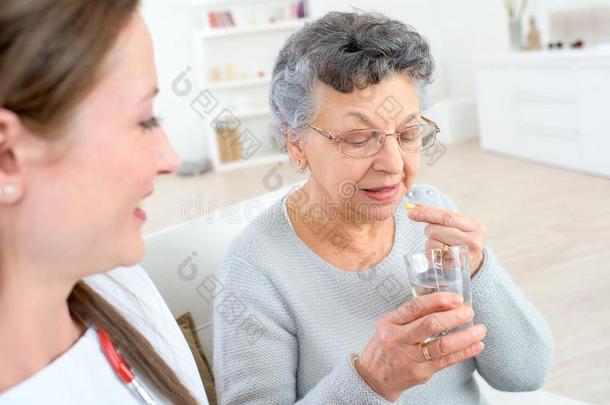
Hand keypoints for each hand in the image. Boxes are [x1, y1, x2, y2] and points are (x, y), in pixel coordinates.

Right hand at [355, 293, 485, 401]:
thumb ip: (411, 315)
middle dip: (454, 316)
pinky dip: (464, 352)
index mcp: (390, 323)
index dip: (438, 300)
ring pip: (442, 346)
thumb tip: (445, 303)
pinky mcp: (421, 372)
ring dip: (465, 336)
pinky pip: (447, 361)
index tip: (456, 298)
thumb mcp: (389, 324)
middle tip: (469, 311)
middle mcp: (398, 339)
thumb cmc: (386, 346)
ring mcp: (410, 358)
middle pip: (430, 325)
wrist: (374, 377)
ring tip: (480, 329)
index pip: (415, 307)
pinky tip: (476, 345)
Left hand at [408, 205, 486, 276]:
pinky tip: (440, 253)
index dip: (427, 213)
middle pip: (436, 230)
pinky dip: (431, 253)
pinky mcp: (454, 267)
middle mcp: (473, 242)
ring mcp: (464, 256)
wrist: (472, 260)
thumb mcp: (456, 223)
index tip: (410, 212)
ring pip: (432, 244)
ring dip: (430, 242)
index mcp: (475, 226)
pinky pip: (431, 256)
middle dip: (428, 230)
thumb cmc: (461, 237)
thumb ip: (436, 214)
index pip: (447, 217)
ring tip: (440, 244)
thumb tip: (414, 207)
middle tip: (432, 232)